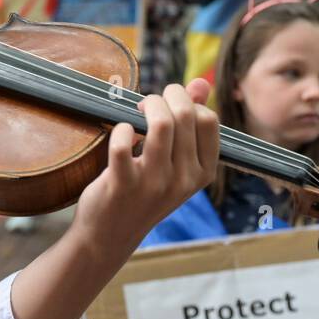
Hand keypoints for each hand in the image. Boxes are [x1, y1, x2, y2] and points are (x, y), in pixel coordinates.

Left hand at [73, 80, 219, 246]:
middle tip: (148, 103)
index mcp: (202, 173)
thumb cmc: (143, 193)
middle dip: (165, 96)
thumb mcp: (175, 164)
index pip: (208, 120)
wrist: (110, 235)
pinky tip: (119, 132)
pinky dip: (119, 129)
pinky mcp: (122, 184)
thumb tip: (200, 83)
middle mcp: (183, 179)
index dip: (188, 102)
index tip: (169, 105)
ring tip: (135, 111)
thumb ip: (189, 123)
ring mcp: (154, 183)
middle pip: (185, 115)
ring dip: (146, 105)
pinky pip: (122, 143)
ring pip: (161, 124)